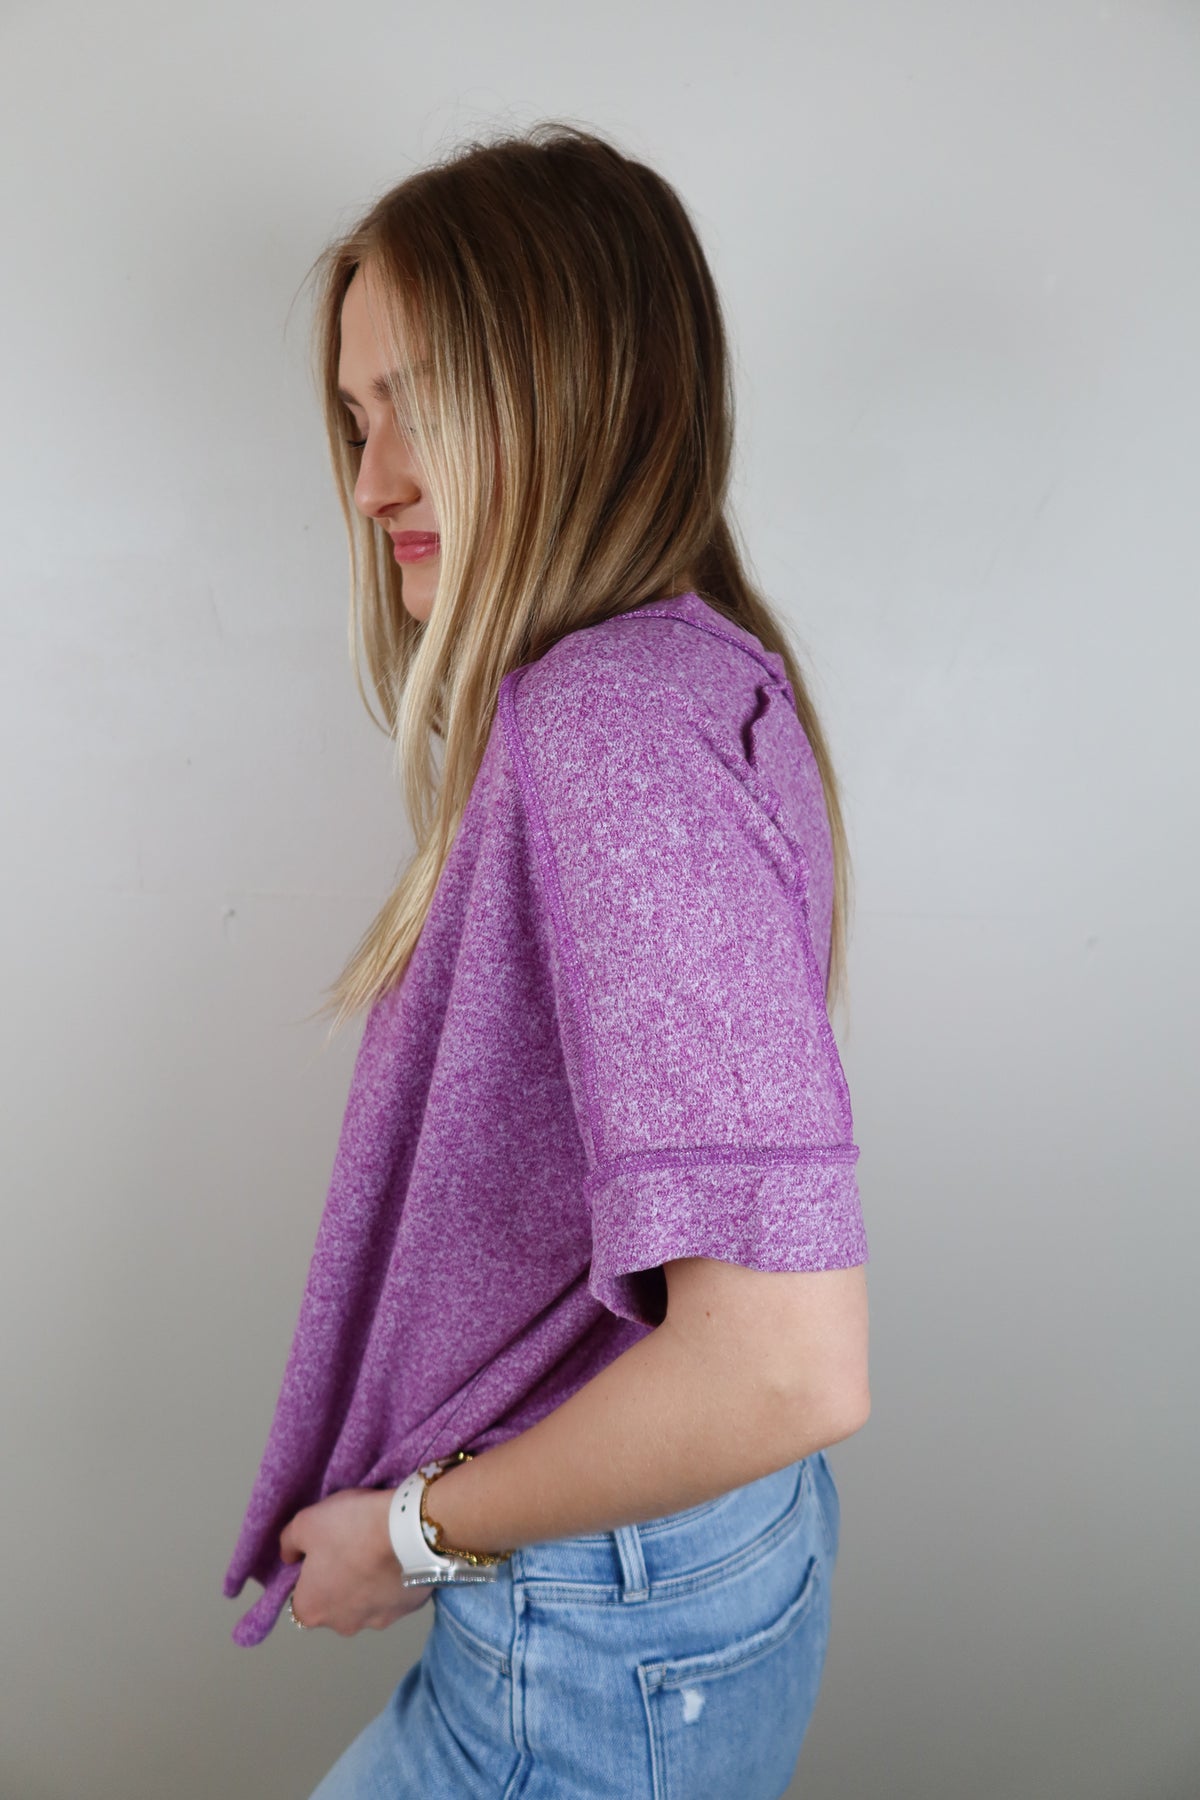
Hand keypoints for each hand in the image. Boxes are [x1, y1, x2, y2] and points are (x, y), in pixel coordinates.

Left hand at [279, 1487, 433, 1634]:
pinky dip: (393, 1581)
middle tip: (353, 1547)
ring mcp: (378, 1621)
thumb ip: (289, 1542)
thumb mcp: (305, 1522)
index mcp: (311, 1610)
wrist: (409, 1530)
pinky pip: (393, 1596)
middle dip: (341, 1580)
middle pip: (334, 1603)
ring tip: (379, 1549)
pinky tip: (398, 1556)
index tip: (324, 1550)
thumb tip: (290, 1556)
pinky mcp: (407, 1611)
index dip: (310, 1573)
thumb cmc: (350, 1528)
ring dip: (368, 1583)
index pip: (302, 1596)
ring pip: (365, 1602)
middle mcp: (342, 1625)